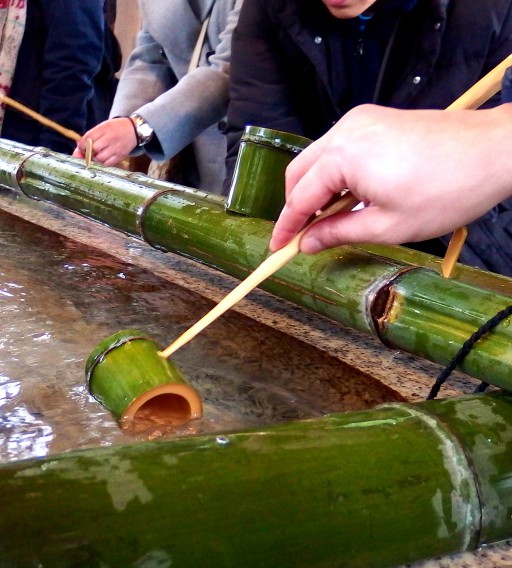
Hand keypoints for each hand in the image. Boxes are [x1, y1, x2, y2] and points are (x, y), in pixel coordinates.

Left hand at [73, 116, 137, 165]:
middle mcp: (111, 138)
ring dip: (95, 158)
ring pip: (100, 158)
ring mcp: (116, 148)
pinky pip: (107, 164)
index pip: (89, 138)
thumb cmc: (115, 128)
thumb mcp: (103, 127)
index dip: (82, 145)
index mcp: (105, 128)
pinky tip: (103, 158)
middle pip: (94, 149)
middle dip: (88, 152)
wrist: (133, 130)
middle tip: (88, 152)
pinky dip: (102, 163)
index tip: (81, 147)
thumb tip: (79, 147)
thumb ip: (91, 135)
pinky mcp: (120, 156)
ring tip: (96, 155)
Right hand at [270, 104, 511, 252]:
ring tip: (330, 220)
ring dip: (316, 189)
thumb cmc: (448, 189)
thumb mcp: (387, 225)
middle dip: (296, 205)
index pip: (299, 197)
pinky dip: (335, 173)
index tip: (277, 249)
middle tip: (301, 236)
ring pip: (318, 158)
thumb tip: (307, 243)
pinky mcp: (376, 119)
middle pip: (300, 172)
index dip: (287, 227)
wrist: (496, 151)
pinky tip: (350, 195)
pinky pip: (339, 147)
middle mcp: (345, 131)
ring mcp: (361, 120)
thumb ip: (338, 233)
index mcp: (343, 157)